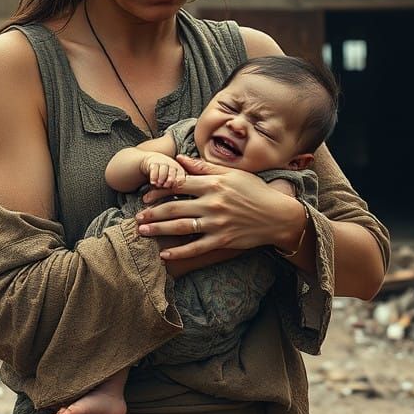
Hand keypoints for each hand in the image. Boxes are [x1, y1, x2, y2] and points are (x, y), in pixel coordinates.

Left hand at [135, 154, 305, 260]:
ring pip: (180, 228)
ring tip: (142, 232)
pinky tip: (164, 254)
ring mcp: (217, 223)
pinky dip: (179, 252)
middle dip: (152, 213)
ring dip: (158, 231)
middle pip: (174, 208)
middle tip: (136, 217)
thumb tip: (181, 159)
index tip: (145, 195)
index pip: (178, 185)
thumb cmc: (255, 191)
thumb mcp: (232, 174)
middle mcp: (213, 203)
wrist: (278, 216)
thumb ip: (204, 167)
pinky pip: (196, 248)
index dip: (158, 191)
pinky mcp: (222, 241)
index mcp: (214, 184)